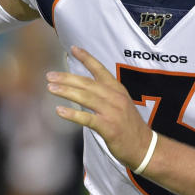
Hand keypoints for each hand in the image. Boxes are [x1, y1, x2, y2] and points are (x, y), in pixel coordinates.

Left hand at [47, 46, 151, 170]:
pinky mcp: (109, 127)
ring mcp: (112, 112)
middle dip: (67, 78)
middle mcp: (115, 97)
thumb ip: (105, 94)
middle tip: (50, 75)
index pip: (100, 70)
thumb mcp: (121, 103)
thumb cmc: (129, 126)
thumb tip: (84, 88)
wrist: (144, 146)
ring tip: (51, 88)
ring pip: (86, 97)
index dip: (87, 58)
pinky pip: (88, 118)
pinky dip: (73, 114)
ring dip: (66, 92)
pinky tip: (60, 111)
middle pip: (87, 83)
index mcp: (117, 89)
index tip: (73, 49)